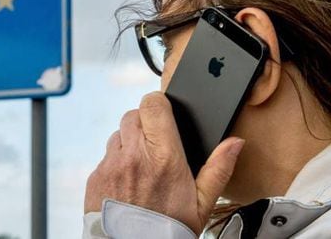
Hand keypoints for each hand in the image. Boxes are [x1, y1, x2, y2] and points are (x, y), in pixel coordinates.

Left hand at [84, 91, 244, 234]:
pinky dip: (116, 163)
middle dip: (145, 125)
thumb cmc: (169, 230)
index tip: (165, 115)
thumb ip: (219, 168)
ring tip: (142, 169)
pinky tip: (128, 183)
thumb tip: (235, 143)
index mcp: (164, 157)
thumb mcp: (202, 203)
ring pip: (118, 135)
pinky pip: (106, 157)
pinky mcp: (95, 177)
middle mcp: (134, 156)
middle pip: (133, 114)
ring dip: (129, 144)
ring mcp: (111, 165)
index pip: (153, 104)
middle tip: (156, 147)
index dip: (159, 104)